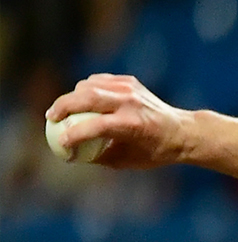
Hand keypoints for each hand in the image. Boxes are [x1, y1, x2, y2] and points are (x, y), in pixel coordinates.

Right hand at [46, 74, 195, 168]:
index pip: (93, 127)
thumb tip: (72, 153)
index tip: (61, 145)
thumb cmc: (156, 151)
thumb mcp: (128, 161)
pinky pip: (99, 81)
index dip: (73, 136)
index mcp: (131, 125)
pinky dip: (86, 89)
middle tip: (50, 118)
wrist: (182, 131)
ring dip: (73, 97)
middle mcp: (130, 103)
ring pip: (89, 85)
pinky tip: (82, 101)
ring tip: (64, 111)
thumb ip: (99, 156)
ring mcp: (130, 88)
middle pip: (86, 98)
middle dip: (62, 107)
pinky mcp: (130, 81)